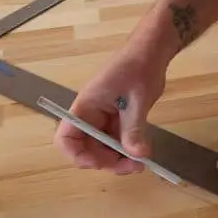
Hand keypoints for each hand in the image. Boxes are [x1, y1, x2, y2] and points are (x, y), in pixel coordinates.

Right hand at [54, 44, 166, 173]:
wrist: (151, 51)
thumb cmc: (139, 67)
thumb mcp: (138, 99)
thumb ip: (134, 128)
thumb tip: (137, 155)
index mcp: (86, 107)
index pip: (66, 138)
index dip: (78, 155)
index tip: (103, 163)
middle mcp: (90, 115)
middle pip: (86, 148)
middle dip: (106, 161)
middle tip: (133, 166)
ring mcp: (102, 118)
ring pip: (102, 148)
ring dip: (118, 159)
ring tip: (141, 161)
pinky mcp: (115, 119)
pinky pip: (115, 141)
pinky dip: (126, 149)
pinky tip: (141, 151)